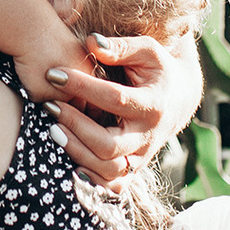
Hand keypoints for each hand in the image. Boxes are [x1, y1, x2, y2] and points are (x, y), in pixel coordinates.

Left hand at [36, 31, 202, 189]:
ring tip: (52, 128)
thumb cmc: (157, 69)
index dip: (82, 86)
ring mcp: (142, 156)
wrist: (179, 99)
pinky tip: (68, 161)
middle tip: (50, 105)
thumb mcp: (147, 51)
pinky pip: (112, 186)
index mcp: (153, 104)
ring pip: (107, 168)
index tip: (54, 73)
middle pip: (108, 144)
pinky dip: (90, 179)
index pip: (114, 98)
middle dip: (75, 125)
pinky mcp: (135, 169)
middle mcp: (149, 136)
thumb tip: (92, 43)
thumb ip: (120, 46)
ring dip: (76, 151)